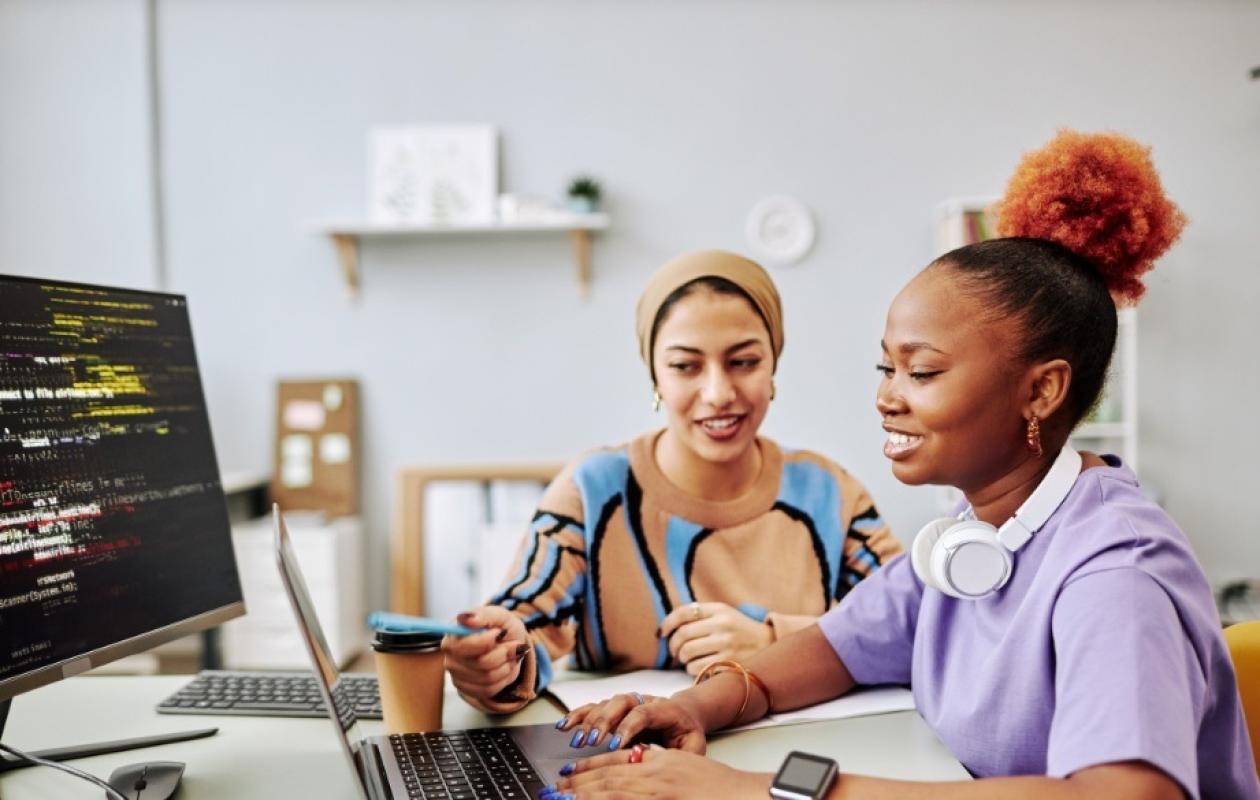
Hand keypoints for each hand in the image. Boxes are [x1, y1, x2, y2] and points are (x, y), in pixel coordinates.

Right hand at [441, 605, 528, 705]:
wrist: (508, 644)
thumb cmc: (501, 627)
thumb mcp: (499, 615)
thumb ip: (483, 615)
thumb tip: (465, 618)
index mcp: (453, 634)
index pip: (463, 645)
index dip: (486, 641)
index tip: (499, 632)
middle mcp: (450, 655)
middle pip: (481, 663)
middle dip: (503, 654)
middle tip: (513, 644)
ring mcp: (456, 674)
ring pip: (488, 678)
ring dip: (506, 666)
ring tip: (508, 655)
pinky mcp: (465, 689)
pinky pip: (489, 690)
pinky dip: (503, 679)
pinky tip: (503, 667)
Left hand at [548, 745, 770, 798]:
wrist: (743, 795)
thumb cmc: (718, 786)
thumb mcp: (683, 765)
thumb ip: (657, 765)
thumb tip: (633, 764)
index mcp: (659, 763)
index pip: (617, 761)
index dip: (590, 767)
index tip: (569, 772)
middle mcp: (656, 776)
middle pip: (609, 778)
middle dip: (578, 785)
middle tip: (553, 789)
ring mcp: (658, 793)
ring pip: (613, 793)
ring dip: (584, 797)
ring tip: (561, 799)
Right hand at [557, 694, 706, 753]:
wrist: (686, 716)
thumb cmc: (688, 735)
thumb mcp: (693, 746)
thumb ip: (679, 753)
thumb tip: (656, 760)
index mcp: (665, 708)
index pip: (643, 713)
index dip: (627, 727)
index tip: (614, 745)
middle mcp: (643, 700)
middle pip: (620, 704)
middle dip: (603, 722)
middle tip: (590, 742)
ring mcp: (627, 703)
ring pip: (605, 705)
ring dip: (588, 721)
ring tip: (576, 740)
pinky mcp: (614, 710)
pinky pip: (593, 708)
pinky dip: (578, 715)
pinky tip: (564, 725)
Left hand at [659, 602, 771, 675]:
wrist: (769, 644)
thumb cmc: (738, 630)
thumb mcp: (723, 615)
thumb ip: (700, 616)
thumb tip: (666, 627)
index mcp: (719, 609)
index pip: (684, 612)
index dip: (668, 623)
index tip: (661, 632)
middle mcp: (722, 624)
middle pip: (682, 635)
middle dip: (673, 646)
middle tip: (675, 651)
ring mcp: (726, 644)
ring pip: (687, 653)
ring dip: (682, 659)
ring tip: (688, 659)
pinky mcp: (729, 663)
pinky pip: (697, 668)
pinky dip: (692, 670)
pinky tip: (698, 667)